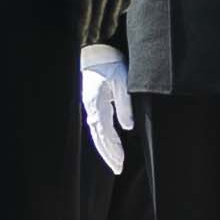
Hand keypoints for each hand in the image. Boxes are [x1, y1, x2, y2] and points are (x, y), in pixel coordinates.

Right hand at [75, 43, 135, 174]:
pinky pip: (98, 125)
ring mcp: (90, 107)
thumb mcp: (121, 82)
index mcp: (97, 105)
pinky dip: (104, 137)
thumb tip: (128, 127)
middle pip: (99, 138)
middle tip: (118, 168)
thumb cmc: (109, 64)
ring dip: (106, 148)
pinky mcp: (93, 104)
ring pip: (98, 134)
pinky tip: (110, 143)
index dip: (113, 150)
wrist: (96, 51)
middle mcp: (91, 109)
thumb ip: (124, 105)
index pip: (105, 134)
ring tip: (115, 162)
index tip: (120, 163)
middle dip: (109, 154)